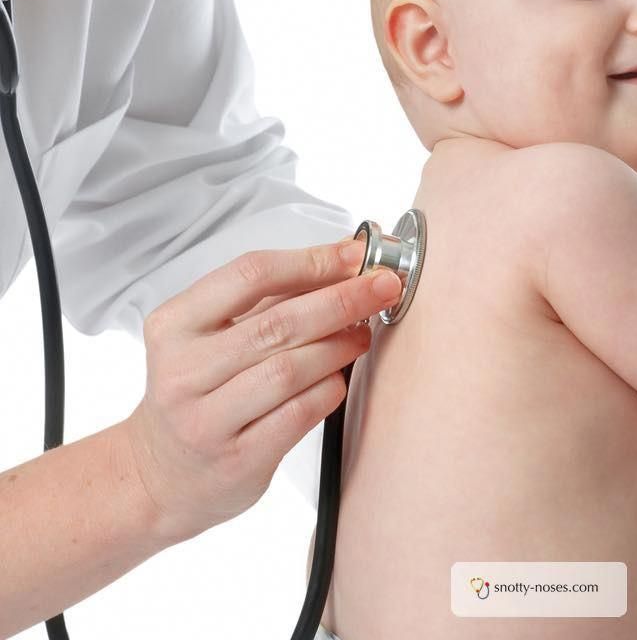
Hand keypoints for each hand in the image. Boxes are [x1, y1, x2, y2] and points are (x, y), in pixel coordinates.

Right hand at [120, 239, 401, 544]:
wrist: (161, 476)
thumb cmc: (195, 393)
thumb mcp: (207, 338)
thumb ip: (267, 301)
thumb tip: (341, 262)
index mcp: (174, 324)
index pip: (250, 275)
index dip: (311, 261)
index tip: (353, 255)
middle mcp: (183, 371)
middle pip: (277, 322)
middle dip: (341, 299)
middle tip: (381, 286)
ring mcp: (208, 420)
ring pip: (290, 369)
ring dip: (339, 344)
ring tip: (363, 333)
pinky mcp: (238, 460)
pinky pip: (299, 414)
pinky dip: (329, 387)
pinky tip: (341, 376)